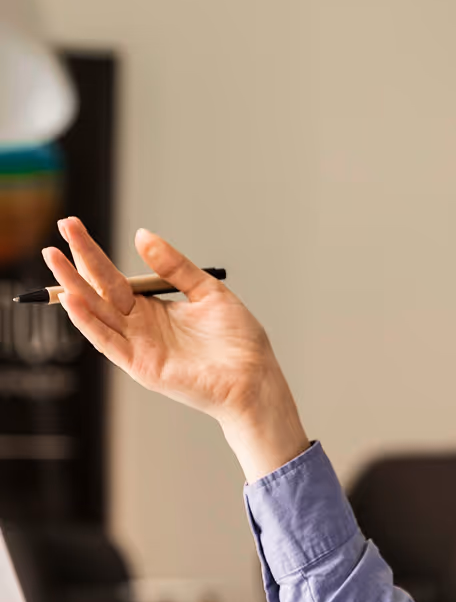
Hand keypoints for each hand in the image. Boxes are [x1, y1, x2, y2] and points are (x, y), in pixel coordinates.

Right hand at [44, 217, 309, 480]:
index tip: (73, 224)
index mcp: (154, 308)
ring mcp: (138, 347)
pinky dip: (89, 321)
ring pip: (97, 313)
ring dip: (73, 286)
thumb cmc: (238, 340)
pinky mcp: (141, 366)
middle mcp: (140, 327)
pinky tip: (73, 299)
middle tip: (59, 229)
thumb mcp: (208, 292)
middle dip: (77, 261)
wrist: (255, 376)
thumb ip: (175, 267)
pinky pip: (109, 341)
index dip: (93, 252)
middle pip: (99, 290)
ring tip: (54, 258)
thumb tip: (141, 235)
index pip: (114, 276)